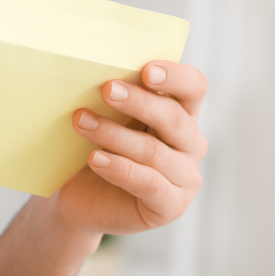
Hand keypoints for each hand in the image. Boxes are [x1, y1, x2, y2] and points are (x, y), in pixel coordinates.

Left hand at [55, 61, 207, 236]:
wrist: (81, 199)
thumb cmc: (98, 148)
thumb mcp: (108, 119)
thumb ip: (114, 98)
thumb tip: (94, 69)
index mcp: (182, 113)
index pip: (193, 87)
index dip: (174, 77)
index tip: (146, 70)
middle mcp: (190, 143)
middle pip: (172, 117)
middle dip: (137, 101)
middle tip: (106, 89)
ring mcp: (186, 177)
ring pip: (153, 150)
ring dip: (113, 134)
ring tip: (81, 122)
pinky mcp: (172, 205)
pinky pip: (148, 183)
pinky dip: (119, 168)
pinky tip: (95, 158)